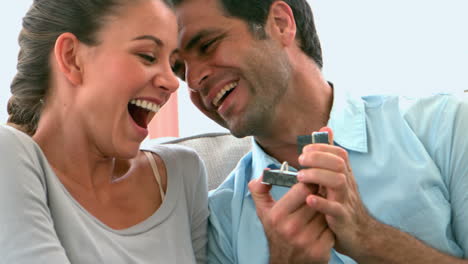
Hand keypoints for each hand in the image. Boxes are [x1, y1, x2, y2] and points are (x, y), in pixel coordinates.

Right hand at [248, 176, 333, 263]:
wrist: (285, 263)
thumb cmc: (276, 232)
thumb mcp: (263, 211)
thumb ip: (260, 189)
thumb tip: (267, 172)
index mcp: (277, 215)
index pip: (304, 189)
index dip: (310, 184)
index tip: (310, 186)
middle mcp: (291, 228)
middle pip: (318, 200)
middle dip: (319, 197)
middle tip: (318, 198)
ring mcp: (306, 241)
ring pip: (327, 214)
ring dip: (326, 211)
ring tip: (319, 213)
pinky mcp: (320, 251)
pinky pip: (332, 229)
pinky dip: (330, 227)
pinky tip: (322, 229)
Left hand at [297, 127, 373, 257]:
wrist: (361, 237)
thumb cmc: (343, 206)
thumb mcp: (336, 180)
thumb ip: (329, 156)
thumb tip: (325, 129)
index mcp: (345, 175)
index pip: (338, 153)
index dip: (322, 147)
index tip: (305, 150)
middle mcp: (347, 185)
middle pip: (338, 163)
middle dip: (317, 158)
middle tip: (300, 161)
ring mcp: (346, 201)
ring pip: (338, 181)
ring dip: (317, 176)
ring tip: (301, 177)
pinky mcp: (343, 219)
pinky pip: (335, 209)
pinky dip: (322, 203)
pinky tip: (309, 199)